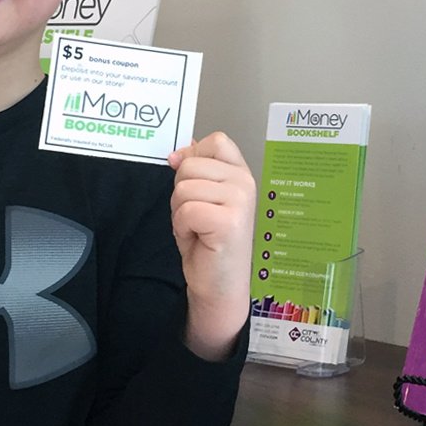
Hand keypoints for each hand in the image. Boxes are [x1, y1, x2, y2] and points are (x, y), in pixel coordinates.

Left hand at [168, 132, 255, 360]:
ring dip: (180, 212)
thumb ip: (195, 171)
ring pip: (184, 187)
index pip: (216, 141)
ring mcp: (240, 201)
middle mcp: (245, 183)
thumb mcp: (201, 198)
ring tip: (198, 229)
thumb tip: (180, 150)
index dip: (193, 157)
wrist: (219, 285)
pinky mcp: (229, 221)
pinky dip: (182, 227)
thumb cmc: (209, 244)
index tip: (190, 180)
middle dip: (181, 192)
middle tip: (196, 217)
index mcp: (241, 174)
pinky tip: (197, 239)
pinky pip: (186, 210)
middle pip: (190, 165)